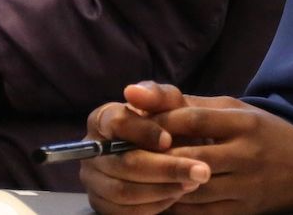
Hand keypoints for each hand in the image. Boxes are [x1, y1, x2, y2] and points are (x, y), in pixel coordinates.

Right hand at [82, 83, 209, 214]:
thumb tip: (131, 91)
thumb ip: (158, 96)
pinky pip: (125, 212)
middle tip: (200, 170)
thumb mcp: (171, 106)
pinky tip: (176, 196)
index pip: (116, 123)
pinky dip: (154, 205)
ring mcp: (94, 181)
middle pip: (124, 163)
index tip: (170, 140)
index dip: (144, 132)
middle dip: (165, 167)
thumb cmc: (171, 126)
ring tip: (193, 182)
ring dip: (163, 188)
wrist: (178, 153)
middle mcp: (92, 151)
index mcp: (102, 119)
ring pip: (124, 192)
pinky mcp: (102, 205)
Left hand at [85, 83, 292, 214]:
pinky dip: (173, 206)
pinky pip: (197, 213)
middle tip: (123, 154)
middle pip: (189, 156)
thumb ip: (192, 106)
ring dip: (160, 183)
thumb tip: (140, 95)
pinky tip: (156, 198)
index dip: (159, 123)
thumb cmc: (268, 135)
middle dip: (154, 156)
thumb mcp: (238, 111)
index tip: (132, 123)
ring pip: (190, 188)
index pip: (194, 120)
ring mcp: (244, 186)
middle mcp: (246, 154)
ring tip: (133, 177)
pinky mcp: (240, 212)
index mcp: (245, 122)